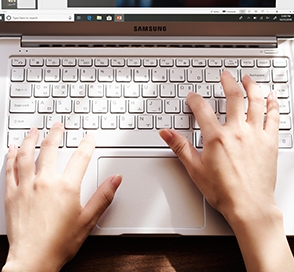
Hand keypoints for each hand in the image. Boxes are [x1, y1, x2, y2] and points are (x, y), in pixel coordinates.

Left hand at [3, 123, 121, 271]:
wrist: (33, 260)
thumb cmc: (59, 242)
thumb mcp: (88, 219)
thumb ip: (103, 196)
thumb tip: (115, 179)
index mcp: (66, 187)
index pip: (80, 157)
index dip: (87, 144)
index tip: (89, 137)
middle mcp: (45, 182)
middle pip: (50, 149)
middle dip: (55, 134)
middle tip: (57, 125)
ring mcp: (26, 187)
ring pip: (27, 155)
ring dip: (31, 140)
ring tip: (33, 131)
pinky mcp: (12, 195)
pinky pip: (10, 169)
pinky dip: (11, 157)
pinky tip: (13, 149)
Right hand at [160, 71, 293, 270]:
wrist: (249, 206)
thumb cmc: (224, 192)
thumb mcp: (195, 170)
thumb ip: (181, 148)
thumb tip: (166, 133)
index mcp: (217, 137)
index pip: (202, 109)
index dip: (195, 99)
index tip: (193, 97)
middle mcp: (237, 131)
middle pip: (233, 96)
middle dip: (228, 82)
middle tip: (225, 75)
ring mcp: (256, 135)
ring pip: (255, 101)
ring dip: (252, 86)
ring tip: (248, 79)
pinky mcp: (270, 142)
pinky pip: (273, 117)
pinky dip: (273, 104)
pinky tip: (272, 97)